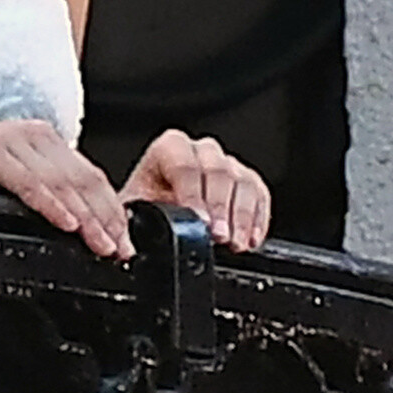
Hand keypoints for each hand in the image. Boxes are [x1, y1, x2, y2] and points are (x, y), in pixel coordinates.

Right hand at [0, 119, 134, 257]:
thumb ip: (33, 204)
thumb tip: (73, 237)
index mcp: (38, 146)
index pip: (88, 179)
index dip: (111, 212)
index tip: (125, 247)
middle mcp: (29, 136)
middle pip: (83, 178)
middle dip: (106, 218)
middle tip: (120, 253)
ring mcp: (6, 138)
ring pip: (60, 178)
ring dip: (85, 215)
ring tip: (100, 245)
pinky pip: (25, 177)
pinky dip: (48, 201)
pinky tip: (65, 224)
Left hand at [118, 130, 271, 248]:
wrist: (156, 215)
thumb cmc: (143, 211)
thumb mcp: (133, 212)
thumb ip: (135, 217)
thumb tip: (135, 236)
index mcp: (169, 149)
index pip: (184, 166)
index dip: (193, 195)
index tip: (199, 221)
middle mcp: (200, 151)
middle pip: (218, 172)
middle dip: (220, 208)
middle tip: (219, 236)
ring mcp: (226, 164)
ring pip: (243, 182)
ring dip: (242, 216)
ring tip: (236, 243)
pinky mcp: (246, 181)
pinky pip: (259, 193)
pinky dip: (258, 218)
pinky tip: (252, 239)